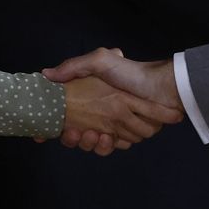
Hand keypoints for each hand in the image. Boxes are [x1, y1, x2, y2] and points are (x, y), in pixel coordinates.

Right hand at [45, 48, 180, 154]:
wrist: (161, 87)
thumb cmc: (130, 73)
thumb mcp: (101, 61)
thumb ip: (75, 66)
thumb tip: (46, 74)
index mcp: (94, 98)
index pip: (69, 117)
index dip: (59, 126)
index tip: (50, 131)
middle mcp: (103, 113)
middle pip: (80, 134)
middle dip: (74, 138)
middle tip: (73, 133)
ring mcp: (116, 125)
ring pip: (94, 144)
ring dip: (90, 143)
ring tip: (92, 134)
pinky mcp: (128, 135)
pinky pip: (112, 147)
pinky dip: (107, 146)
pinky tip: (107, 138)